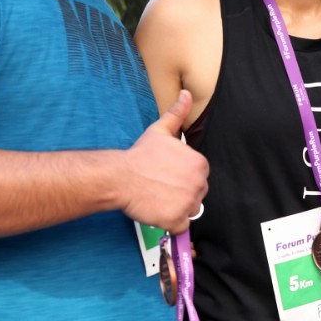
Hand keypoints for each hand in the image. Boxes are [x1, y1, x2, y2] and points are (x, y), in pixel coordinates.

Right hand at [119, 90, 208, 233]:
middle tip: (160, 186)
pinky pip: (180, 226)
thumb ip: (178, 113)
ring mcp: (189, 203)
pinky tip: (157, 209)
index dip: (182, 178)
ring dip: (176, 207)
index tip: (166, 175)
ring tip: (158, 197)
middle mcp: (199, 183)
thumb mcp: (161, 130)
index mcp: (200, 164)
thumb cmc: (140, 155)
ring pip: (190, 210)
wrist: (120, 176)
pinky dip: (170, 222)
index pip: (198, 176)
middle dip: (181, 193)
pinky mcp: (177, 219)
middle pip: (196, 194)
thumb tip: (187, 94)